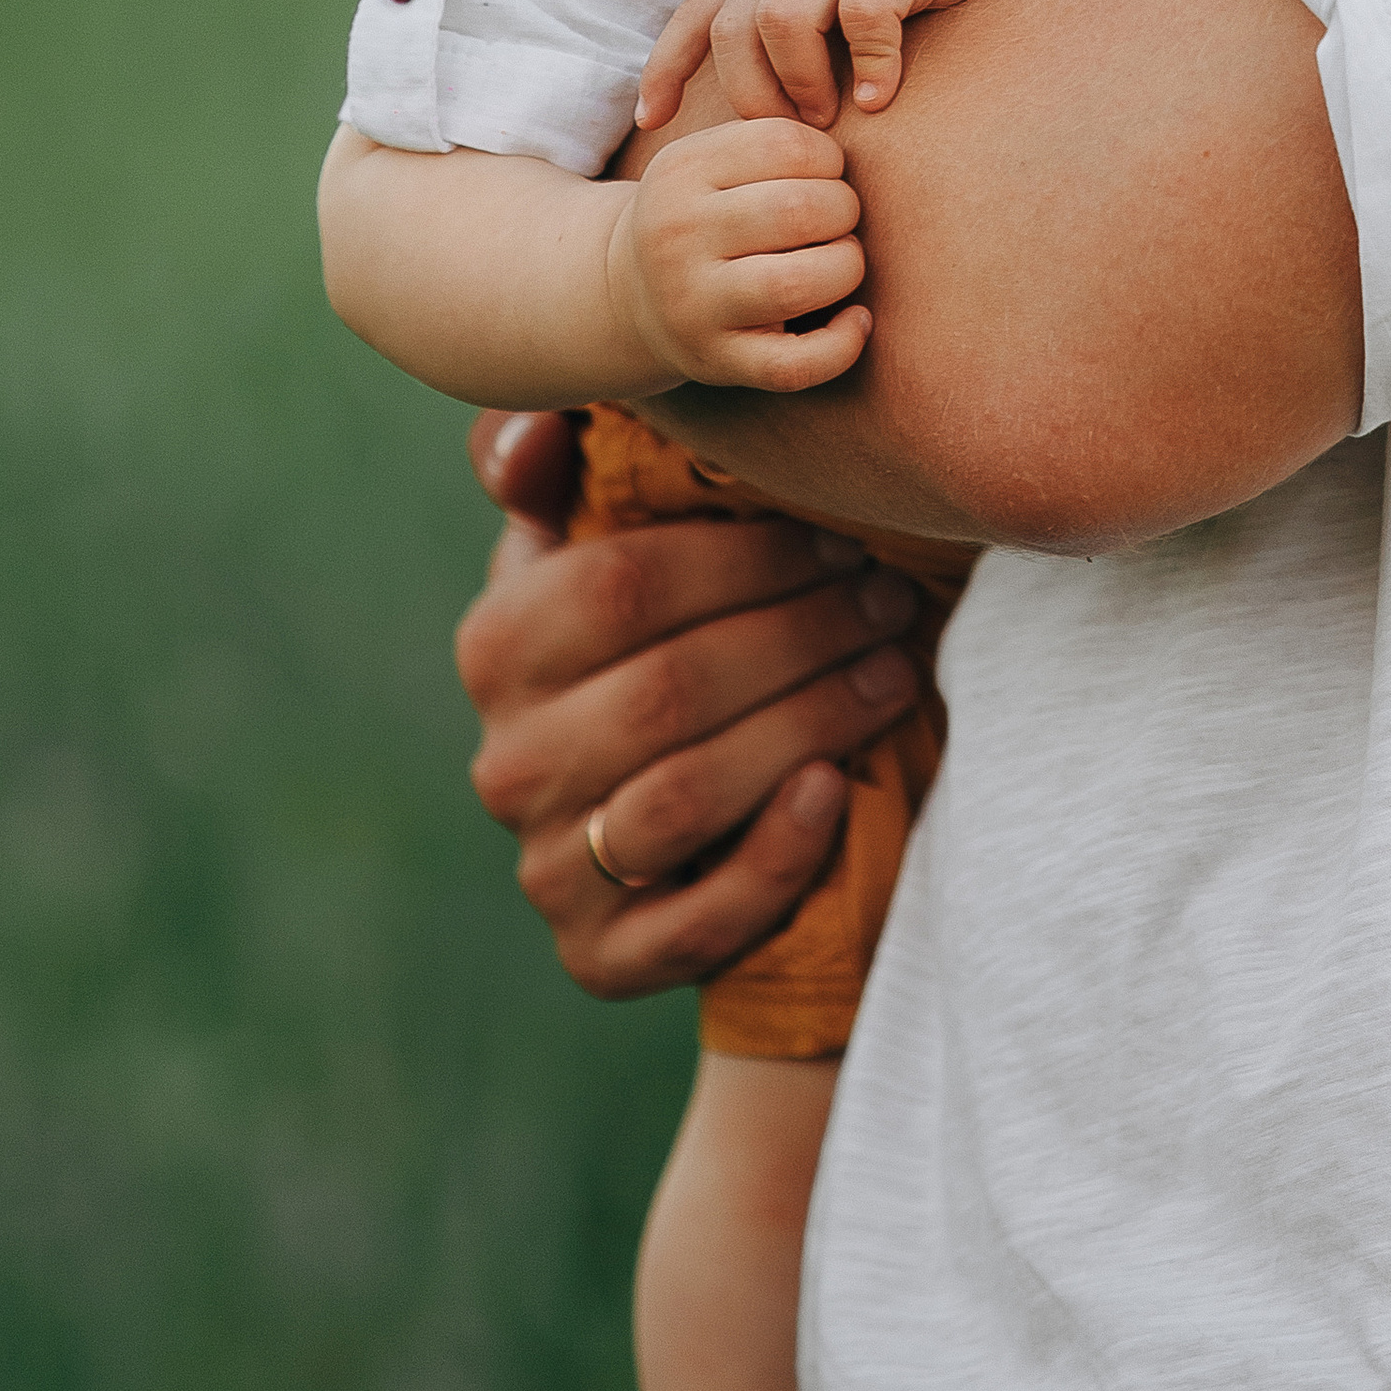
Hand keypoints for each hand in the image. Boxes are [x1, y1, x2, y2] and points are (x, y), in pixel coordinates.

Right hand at [457, 409, 925, 998]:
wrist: (671, 822)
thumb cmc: (649, 638)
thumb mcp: (597, 542)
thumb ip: (564, 466)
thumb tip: (549, 429)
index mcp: (497, 646)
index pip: (620, 587)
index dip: (747, 556)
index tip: (843, 535)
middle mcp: (507, 764)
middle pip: (668, 688)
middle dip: (801, 633)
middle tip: (891, 597)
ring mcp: (550, 868)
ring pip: (687, 794)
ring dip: (808, 723)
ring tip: (893, 670)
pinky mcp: (602, 961)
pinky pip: (694, 920)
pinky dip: (773, 855)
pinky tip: (834, 787)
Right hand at [606, 114, 872, 394]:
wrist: (628, 294)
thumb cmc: (702, 215)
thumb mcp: (710, 161)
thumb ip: (771, 140)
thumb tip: (856, 145)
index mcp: (681, 171)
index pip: (784, 144)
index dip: (828, 157)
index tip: (826, 174)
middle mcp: (677, 236)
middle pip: (798, 210)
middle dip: (844, 210)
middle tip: (839, 219)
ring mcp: (693, 305)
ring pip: (799, 284)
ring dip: (846, 268)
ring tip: (842, 261)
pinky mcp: (717, 361)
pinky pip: (794, 364)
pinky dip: (843, 344)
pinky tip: (857, 320)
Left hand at [635, 0, 1085, 131]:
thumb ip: (807, 35)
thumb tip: (769, 118)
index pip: (702, 9)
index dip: (667, 65)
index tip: (652, 120)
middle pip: (734, 25)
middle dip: (750, 93)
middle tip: (791, 134)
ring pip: (781, 15)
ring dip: (799, 80)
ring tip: (833, 118)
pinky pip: (864, 12)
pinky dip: (868, 64)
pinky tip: (886, 97)